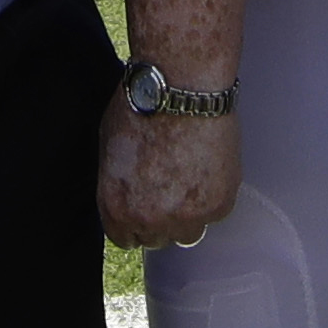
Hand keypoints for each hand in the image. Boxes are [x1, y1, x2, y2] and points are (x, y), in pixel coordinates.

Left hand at [97, 94, 238, 248]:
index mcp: (117, 208)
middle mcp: (150, 219)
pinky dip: (214, 194)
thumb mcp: (110, 150)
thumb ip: (118, 184)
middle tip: (170, 185)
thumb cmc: (141, 107)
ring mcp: (187, 216)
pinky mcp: (218, 205)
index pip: (125, 239)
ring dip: (189, 212)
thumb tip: (129, 195)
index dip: (135, 220)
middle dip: (161, 217)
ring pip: (189, 233)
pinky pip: (215, 213)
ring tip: (190, 176)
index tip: (145, 203)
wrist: (182, 88)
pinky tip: (208, 165)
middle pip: (157, 239)